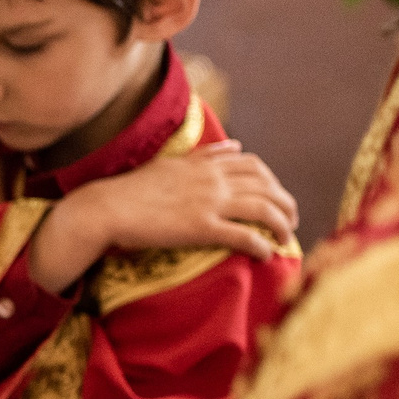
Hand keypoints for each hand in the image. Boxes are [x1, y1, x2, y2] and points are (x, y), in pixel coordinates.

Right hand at [28, 141, 298, 291]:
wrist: (107, 208)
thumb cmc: (132, 190)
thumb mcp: (172, 164)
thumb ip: (205, 155)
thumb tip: (235, 144)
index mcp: (204, 164)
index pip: (252, 164)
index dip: (271, 181)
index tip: (276, 196)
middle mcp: (212, 179)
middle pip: (266, 185)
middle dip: (285, 202)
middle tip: (291, 220)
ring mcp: (208, 202)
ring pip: (263, 208)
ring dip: (281, 224)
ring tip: (286, 238)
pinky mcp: (201, 228)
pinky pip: (243, 235)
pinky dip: (261, 245)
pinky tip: (265, 254)